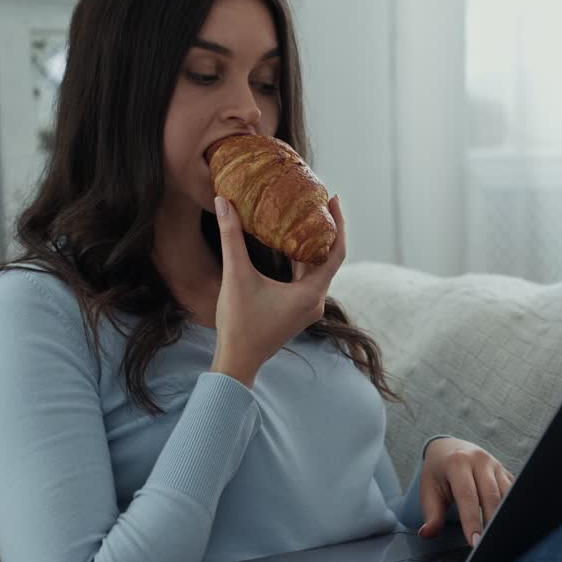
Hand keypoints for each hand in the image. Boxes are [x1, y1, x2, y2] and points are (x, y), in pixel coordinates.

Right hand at [210, 194, 346, 386]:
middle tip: (318, 203)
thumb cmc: (239, 323)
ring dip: (312, 245)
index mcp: (311, 293)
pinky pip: (305, 279)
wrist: (236, 361)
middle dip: (325, 230)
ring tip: (305, 217)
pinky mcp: (296, 311)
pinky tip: (288, 243)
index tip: (333, 200)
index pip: (336, 252)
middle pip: (329, 258)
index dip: (338, 224)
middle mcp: (315, 301)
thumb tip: (223, 201)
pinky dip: (300, 260)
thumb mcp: (236, 276)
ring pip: (316, 269)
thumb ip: (231, 237)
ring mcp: (307, 307)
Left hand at [416, 438, 513, 547]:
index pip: (467, 495)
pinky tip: (510, 528)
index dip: (472, 521)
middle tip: (488, 547)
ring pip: (507, 495)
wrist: (450, 448)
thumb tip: (427, 534)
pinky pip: (514, 493)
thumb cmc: (438, 473)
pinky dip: (513, 511)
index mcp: (458, 462)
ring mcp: (496, 465)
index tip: (474, 543)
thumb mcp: (428, 490)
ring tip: (500, 541)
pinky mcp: (506, 473)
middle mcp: (480, 460)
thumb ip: (431, 514)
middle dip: (491, 523)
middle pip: (491, 496)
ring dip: (504, 518)